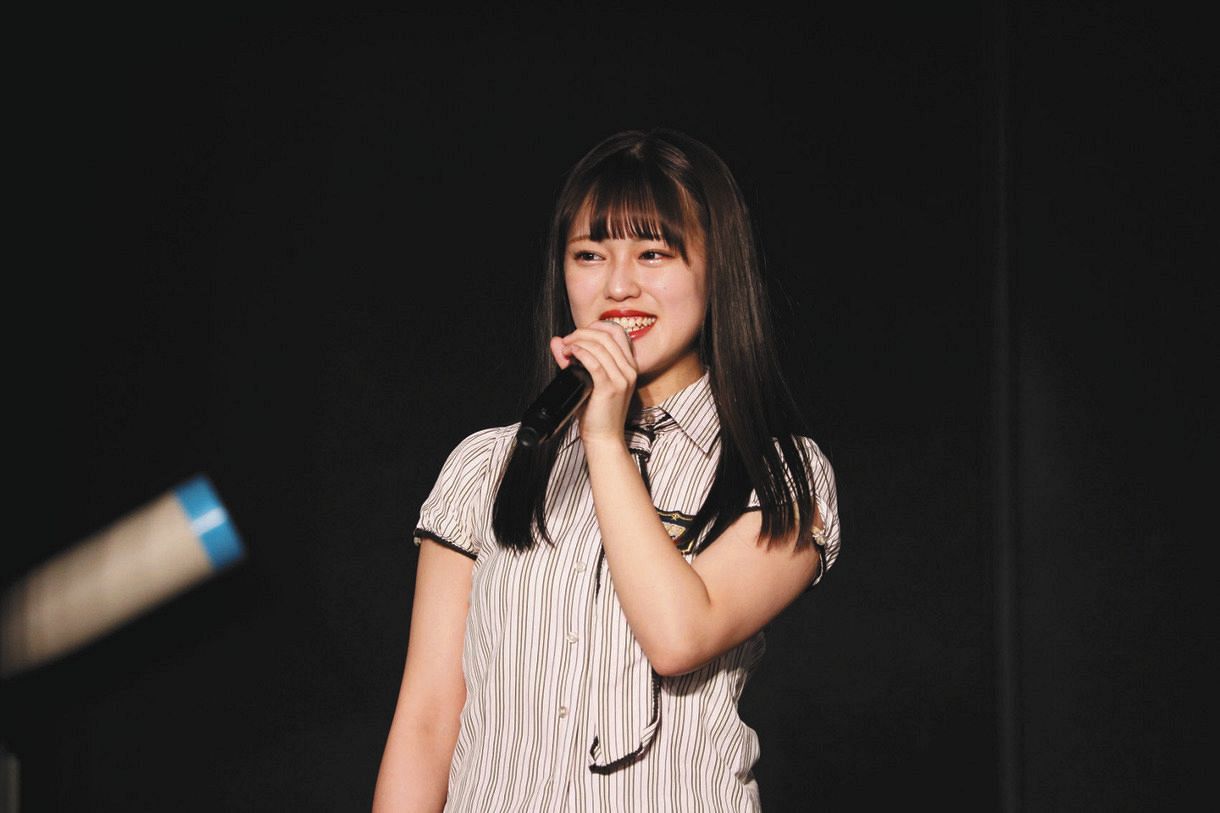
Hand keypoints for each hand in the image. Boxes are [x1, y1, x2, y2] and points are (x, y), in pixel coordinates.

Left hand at [550, 320, 636, 446]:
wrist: (604, 438)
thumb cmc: (597, 413)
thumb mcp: (588, 381)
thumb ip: (573, 359)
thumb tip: (557, 341)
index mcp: (629, 366)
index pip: (618, 332)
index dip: (596, 327)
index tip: (579, 334)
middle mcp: (629, 370)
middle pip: (607, 335)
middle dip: (582, 332)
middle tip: (567, 341)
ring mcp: (622, 378)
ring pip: (600, 345)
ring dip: (578, 341)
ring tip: (564, 349)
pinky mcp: (610, 388)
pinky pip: (594, 362)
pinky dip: (580, 353)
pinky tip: (570, 354)